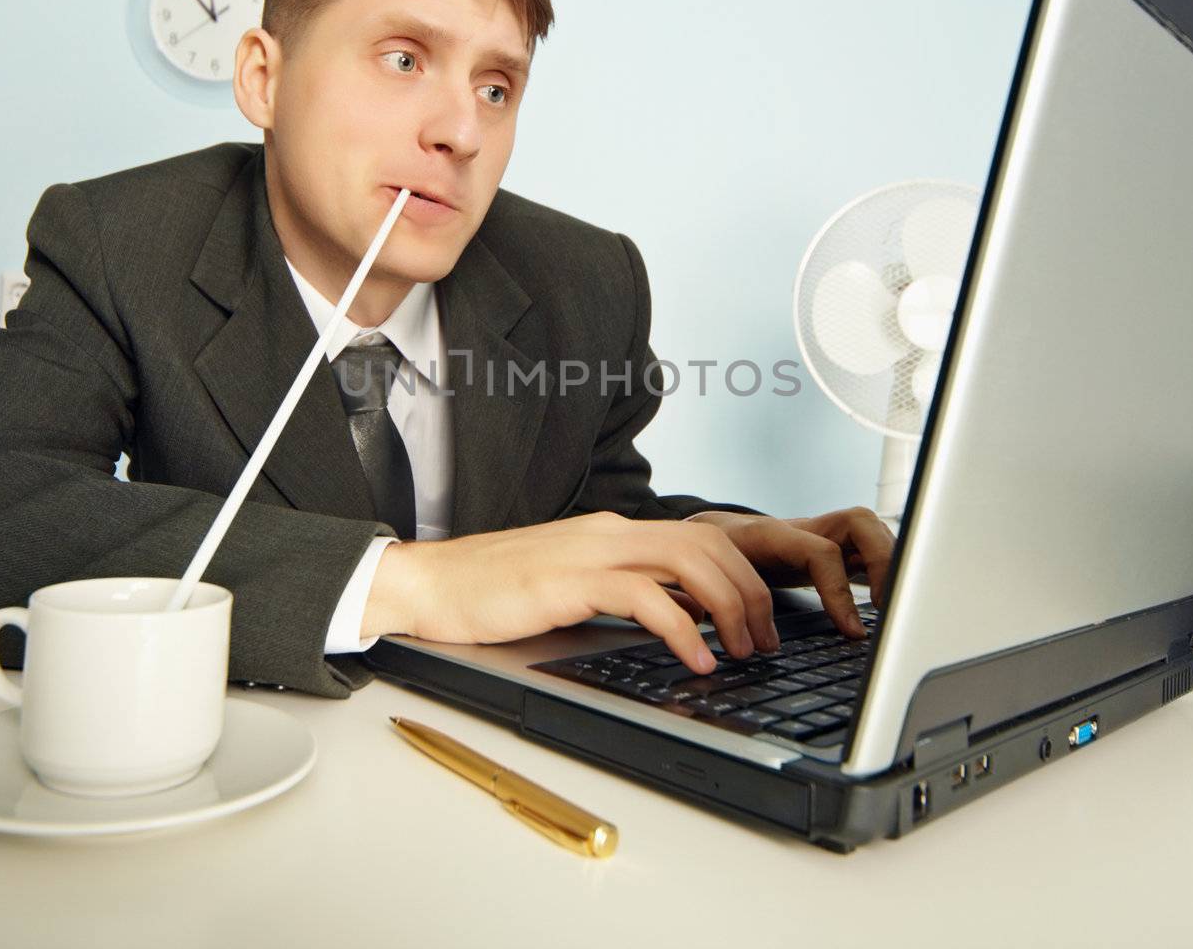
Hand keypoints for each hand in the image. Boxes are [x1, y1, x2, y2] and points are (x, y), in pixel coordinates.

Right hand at [363, 512, 779, 673]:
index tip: (759, 620)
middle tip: (763, 640)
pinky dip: (683, 628)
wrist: (429, 585)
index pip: (700, 536)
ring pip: (689, 559)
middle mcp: (609, 533)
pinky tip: (695, 659)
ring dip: (729, 606)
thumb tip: (679, 616)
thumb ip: (622, 591)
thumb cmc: (492, 592)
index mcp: (612, 533)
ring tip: (741, 650)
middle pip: (708, 542)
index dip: (742, 575)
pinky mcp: (568, 582)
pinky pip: (645, 596)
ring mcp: (589, 553)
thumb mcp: (571, 587)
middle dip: (750, 591)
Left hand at [684, 507, 894, 637]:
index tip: (852, 631)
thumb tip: (756, 646)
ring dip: (888, 562)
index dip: (840, 592)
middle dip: (882, 560)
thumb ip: (732, 605)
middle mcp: (803, 529)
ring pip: (868, 531)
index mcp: (772, 535)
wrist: (707, 534)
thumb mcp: (714, 579)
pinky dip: (882, 570)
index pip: (820, 554)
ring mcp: (819, 534)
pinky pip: (864, 550)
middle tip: (887, 606)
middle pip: (859, 523)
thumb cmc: (710, 557)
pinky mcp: (829, 548)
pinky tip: (886, 599)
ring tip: (892, 604)